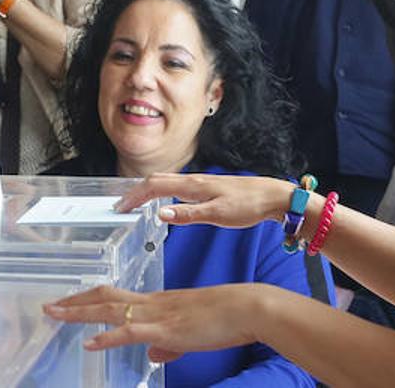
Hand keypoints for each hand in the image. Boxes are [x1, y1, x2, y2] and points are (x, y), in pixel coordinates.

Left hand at [44, 283, 264, 362]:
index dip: (90, 298)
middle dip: (75, 302)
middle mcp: (152, 304)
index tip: (69, 301)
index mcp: (157, 303)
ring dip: (80, 312)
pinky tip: (90, 343)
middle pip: (104, 298)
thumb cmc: (223, 318)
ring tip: (56, 314)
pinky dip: (107, 337)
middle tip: (50, 305)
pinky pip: (130, 332)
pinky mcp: (166, 330)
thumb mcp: (190, 334)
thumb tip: (154, 355)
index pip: (115, 297)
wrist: (244, 308)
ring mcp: (157, 315)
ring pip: (110, 310)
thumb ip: (169, 344)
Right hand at [114, 172, 292, 226]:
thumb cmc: (249, 205)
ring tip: (137, 203)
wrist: (273, 197)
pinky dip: (162, 192)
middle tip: (122, 206)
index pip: (154, 186)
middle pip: (156, 180)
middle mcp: (194, 181)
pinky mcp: (208, 188)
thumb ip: (188, 215)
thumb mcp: (218, 215)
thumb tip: (159, 214)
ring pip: (167, 181)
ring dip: (148, 190)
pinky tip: (165, 202)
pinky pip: (177, 186)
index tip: (121, 207)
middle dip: (136, 191)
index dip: (135, 196)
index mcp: (193, 186)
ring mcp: (201, 183)